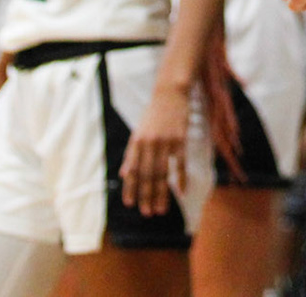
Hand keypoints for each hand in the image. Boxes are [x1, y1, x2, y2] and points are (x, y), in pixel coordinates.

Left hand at [120, 85, 190, 216]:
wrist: (170, 93)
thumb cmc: (153, 114)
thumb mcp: (138, 132)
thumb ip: (132, 153)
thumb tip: (124, 174)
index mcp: (137, 142)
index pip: (132, 170)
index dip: (130, 188)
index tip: (130, 204)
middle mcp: (149, 143)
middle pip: (147, 175)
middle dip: (146, 196)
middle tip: (147, 213)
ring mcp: (166, 142)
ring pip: (162, 173)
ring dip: (161, 194)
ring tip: (160, 209)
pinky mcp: (180, 140)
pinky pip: (180, 164)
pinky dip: (180, 179)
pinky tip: (181, 192)